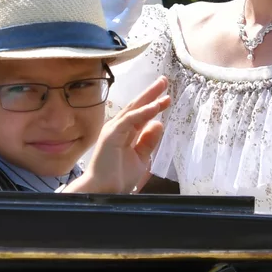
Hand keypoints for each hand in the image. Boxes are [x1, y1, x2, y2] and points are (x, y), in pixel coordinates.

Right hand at [64, 77, 170, 193]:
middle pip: (137, 107)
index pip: (141, 115)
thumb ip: (148, 141)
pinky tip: (155, 106)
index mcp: (125, 133)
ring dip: (148, 97)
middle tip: (164, 80)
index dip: (154, 106)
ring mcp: (114, 129)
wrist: (104, 191)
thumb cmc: (118, 177)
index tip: (167, 98)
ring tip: (162, 85)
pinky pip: (130, 120)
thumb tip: (159, 124)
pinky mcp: (112, 133)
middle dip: (151, 93)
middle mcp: (119, 128)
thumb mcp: (141, 158)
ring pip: (133, 109)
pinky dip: (143, 112)